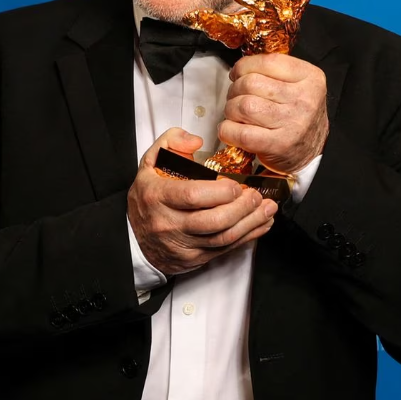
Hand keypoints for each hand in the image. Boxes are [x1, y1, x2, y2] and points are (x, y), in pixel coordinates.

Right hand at [128, 128, 277, 276]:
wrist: (134, 237)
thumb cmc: (147, 199)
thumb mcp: (150, 163)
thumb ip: (171, 142)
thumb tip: (195, 142)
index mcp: (158, 197)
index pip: (193, 196)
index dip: (220, 192)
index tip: (236, 185)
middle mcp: (169, 223)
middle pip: (213, 221)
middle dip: (242, 208)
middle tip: (257, 196)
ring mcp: (182, 244)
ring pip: (222, 238)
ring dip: (250, 223)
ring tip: (266, 209)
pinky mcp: (193, 258)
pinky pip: (224, 250)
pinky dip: (247, 237)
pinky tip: (259, 225)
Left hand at [220, 54, 327, 174]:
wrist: (312, 152)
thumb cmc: (298, 116)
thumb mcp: (299, 86)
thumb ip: (274, 72)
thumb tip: (240, 68)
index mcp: (310, 78)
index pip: (268, 61)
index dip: (244, 65)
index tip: (237, 73)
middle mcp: (303, 99)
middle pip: (250, 83)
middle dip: (235, 90)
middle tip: (236, 98)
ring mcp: (291, 123)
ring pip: (243, 106)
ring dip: (230, 110)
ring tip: (236, 114)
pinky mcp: (278, 145)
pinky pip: (240, 132)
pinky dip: (227, 130)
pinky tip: (232, 129)